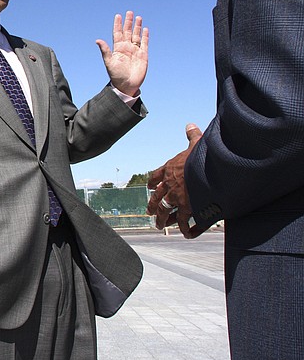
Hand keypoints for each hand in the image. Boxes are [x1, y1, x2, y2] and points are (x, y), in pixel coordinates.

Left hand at [96, 11, 148, 96]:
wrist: (126, 85)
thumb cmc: (115, 75)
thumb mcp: (109, 62)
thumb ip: (105, 50)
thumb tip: (97, 40)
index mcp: (117, 48)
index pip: (118, 33)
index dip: (118, 25)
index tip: (118, 15)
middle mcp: (126, 48)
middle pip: (127, 32)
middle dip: (128, 22)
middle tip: (129, 12)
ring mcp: (135, 51)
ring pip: (136, 36)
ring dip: (137, 27)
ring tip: (138, 17)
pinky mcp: (143, 55)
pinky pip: (144, 43)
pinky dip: (145, 36)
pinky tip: (145, 29)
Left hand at [147, 124, 204, 238]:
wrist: (209, 169)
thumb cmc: (203, 155)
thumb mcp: (197, 143)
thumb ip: (192, 136)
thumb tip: (190, 125)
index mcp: (170, 169)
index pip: (156, 176)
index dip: (153, 182)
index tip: (150, 187)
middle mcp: (170, 185)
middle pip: (157, 197)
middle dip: (153, 205)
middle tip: (149, 212)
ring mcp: (177, 198)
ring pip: (165, 212)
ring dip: (163, 220)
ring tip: (160, 226)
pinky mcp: (188, 209)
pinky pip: (184, 222)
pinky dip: (186, 229)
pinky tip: (186, 234)